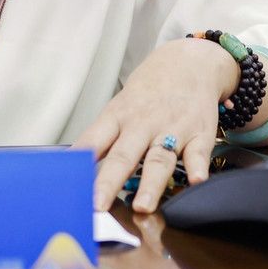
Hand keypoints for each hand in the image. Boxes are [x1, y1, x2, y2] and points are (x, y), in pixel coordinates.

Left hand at [73, 37, 237, 212]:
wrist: (188, 62)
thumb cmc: (148, 92)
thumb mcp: (119, 107)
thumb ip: (102, 139)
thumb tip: (74, 167)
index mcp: (117, 117)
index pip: (94, 142)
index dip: (80, 163)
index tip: (68, 186)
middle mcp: (142, 124)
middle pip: (123, 155)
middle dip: (110, 182)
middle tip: (98, 205)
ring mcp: (171, 130)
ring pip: (159, 159)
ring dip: (151, 184)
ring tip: (142, 206)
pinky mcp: (199, 134)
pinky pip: (198, 153)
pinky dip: (197, 168)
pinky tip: (196, 181)